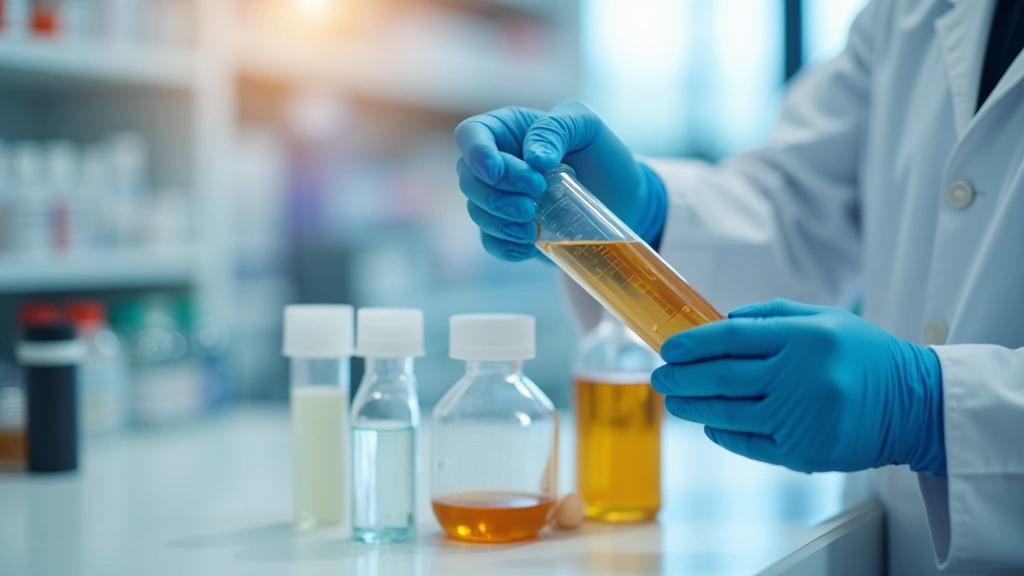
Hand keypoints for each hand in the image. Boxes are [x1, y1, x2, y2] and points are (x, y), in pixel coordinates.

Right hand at [454, 100, 666, 260]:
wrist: (623, 199)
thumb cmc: (603, 155)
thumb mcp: (586, 126)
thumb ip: (556, 128)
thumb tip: (534, 158)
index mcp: (507, 129)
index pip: (470, 135)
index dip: (476, 154)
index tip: (497, 172)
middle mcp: (497, 163)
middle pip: (468, 178)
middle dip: (496, 193)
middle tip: (536, 196)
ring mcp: (501, 198)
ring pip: (477, 210)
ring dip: (500, 221)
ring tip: (534, 225)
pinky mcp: (511, 229)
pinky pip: (491, 241)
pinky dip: (505, 245)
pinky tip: (530, 244)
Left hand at [651, 299, 946, 475]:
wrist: (915, 405)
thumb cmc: (865, 355)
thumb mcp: (825, 319)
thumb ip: (772, 315)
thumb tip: (720, 322)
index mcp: (804, 338)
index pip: (730, 338)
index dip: (692, 344)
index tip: (668, 349)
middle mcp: (800, 377)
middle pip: (722, 376)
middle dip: (682, 378)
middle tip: (659, 377)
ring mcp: (800, 417)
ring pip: (728, 412)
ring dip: (693, 407)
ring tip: (674, 401)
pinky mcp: (803, 451)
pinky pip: (748, 443)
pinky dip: (723, 434)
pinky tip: (709, 425)